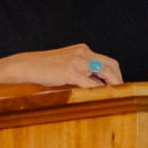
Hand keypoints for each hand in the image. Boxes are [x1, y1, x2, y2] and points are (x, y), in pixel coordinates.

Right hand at [0, 44, 121, 87]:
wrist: (26, 65)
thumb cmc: (45, 69)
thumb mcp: (67, 66)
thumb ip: (82, 73)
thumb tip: (98, 86)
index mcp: (83, 50)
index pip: (108, 61)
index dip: (117, 74)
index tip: (119, 86)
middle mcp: (82, 52)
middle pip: (110, 65)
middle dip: (118, 80)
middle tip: (121, 93)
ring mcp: (76, 61)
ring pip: (103, 72)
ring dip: (112, 85)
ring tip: (114, 96)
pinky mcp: (69, 71)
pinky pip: (89, 82)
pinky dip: (97, 90)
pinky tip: (99, 97)